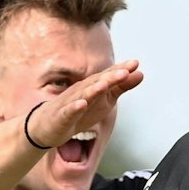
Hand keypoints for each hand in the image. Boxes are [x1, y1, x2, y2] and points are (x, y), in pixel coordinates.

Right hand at [25, 61, 144, 148]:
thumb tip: (141, 73)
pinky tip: (82, 104)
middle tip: (125, 71)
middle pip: (96, 82)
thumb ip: (121, 87)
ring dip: (94, 89)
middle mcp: (81, 91)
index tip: (135, 63)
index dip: (120, 70)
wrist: (48, 126)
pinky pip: (69, 111)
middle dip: (110, 77)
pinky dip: (75, 107)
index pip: (107, 76)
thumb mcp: (104, 100)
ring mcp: (70, 103)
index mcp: (92, 87)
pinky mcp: (62, 117)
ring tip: (105, 84)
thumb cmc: (79, 110)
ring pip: (83, 95)